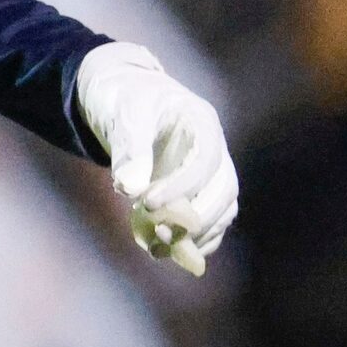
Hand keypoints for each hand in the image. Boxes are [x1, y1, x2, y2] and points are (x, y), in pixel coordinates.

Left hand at [74, 41, 238, 276]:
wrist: (122, 95)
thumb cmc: (123, 97)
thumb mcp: (123, 113)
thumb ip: (128, 148)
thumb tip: (130, 189)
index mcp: (202, 123)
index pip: (206, 161)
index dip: (183, 186)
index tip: (148, 203)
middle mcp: (213, 151)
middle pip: (224, 190)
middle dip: (197, 216)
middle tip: (159, 231)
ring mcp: (208, 173)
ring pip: (220, 210)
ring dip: (196, 234)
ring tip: (160, 248)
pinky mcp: (196, 191)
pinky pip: (207, 221)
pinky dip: (190, 240)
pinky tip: (163, 251)